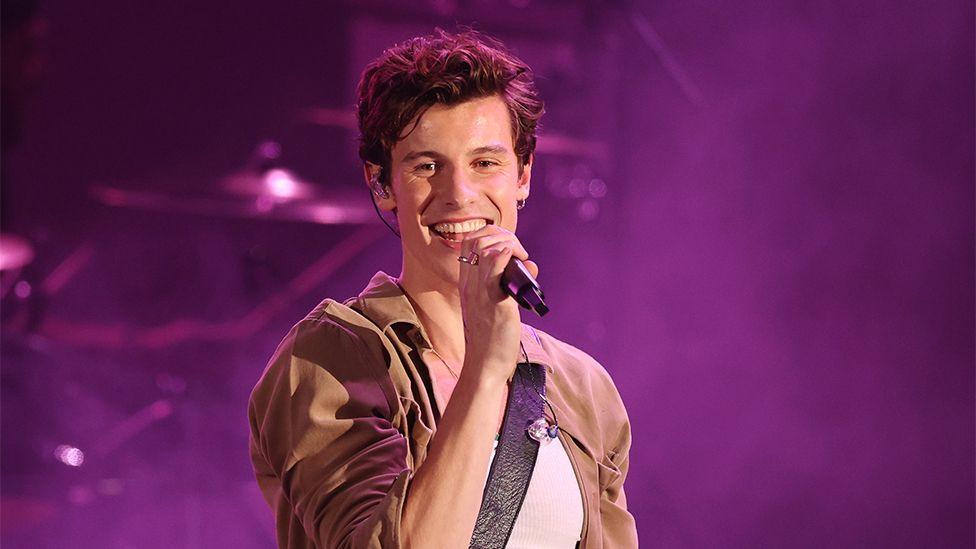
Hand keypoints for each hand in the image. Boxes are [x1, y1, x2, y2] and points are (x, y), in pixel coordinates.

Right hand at [457, 225, 539, 381]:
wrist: (485, 366)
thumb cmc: (492, 339)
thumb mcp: (496, 307)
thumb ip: (509, 284)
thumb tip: (531, 265)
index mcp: (466, 284)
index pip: (469, 242)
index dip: (491, 235)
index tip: (510, 248)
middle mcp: (469, 284)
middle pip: (476, 238)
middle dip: (501, 234)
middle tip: (518, 251)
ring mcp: (480, 291)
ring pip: (485, 246)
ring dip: (508, 244)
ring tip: (521, 258)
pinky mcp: (494, 301)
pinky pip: (496, 265)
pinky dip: (509, 255)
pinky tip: (522, 264)